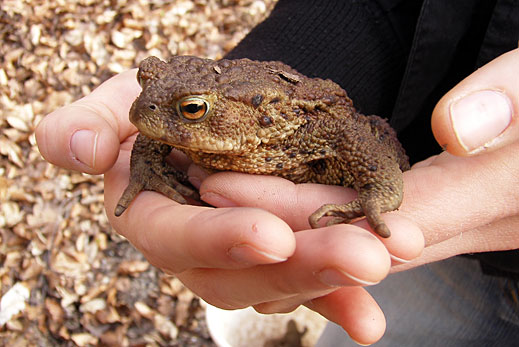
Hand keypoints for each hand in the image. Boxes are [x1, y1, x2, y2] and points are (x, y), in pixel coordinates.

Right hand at [35, 69, 423, 344]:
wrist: (214, 114)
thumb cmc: (165, 106)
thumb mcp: (123, 103)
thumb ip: (89, 124)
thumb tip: (76, 148)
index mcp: (152, 214)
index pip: (174, 237)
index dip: (217, 238)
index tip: (269, 235)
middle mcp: (196, 249)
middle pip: (239, 274)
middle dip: (300, 267)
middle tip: (364, 255)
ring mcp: (240, 260)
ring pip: (280, 283)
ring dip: (335, 279)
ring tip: (389, 259)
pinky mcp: (277, 258)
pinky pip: (306, 283)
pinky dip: (339, 299)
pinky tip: (372, 317)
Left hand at [198, 48, 518, 340]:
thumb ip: (512, 100)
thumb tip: (457, 130)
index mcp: (496, 197)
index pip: (376, 217)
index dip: (300, 211)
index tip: (228, 186)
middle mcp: (465, 226)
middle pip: (354, 239)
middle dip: (277, 220)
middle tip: (210, 190)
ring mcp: (451, 226)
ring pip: (357, 242)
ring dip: (289, 229)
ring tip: (223, 198)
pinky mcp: (440, 213)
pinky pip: (372, 228)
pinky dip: (323, 225)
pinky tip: (278, 220)